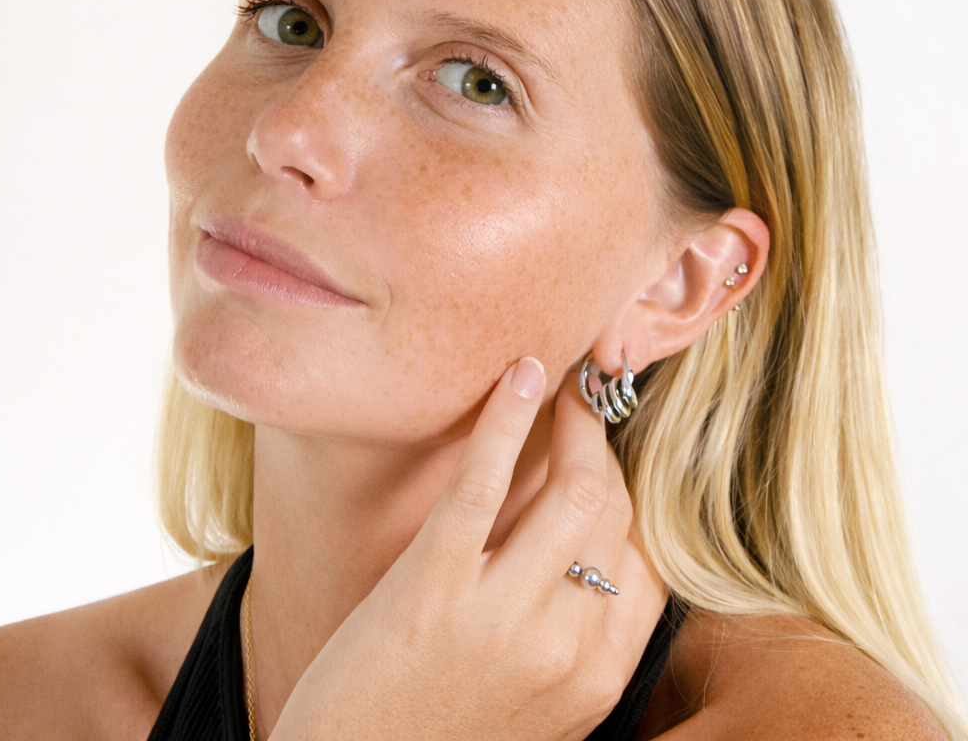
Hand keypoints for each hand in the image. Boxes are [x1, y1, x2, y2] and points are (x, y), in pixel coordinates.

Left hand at [271, 357, 667, 740]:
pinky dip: (508, 420)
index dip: (631, 492)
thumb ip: (575, 639)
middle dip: (602, 447)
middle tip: (583, 406)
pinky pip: (484, 483)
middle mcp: (565, 647)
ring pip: (574, 490)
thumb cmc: (437, 736)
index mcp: (597, 680)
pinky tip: (520, 376)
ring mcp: (502, 615)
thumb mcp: (536, 708)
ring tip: (559, 386)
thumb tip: (593, 553)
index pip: (648, 559)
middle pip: (613, 513)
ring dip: (573, 422)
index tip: (607, 456)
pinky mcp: (434, 584)